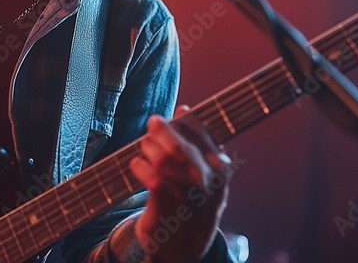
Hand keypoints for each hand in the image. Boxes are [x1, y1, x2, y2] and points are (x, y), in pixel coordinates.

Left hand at [129, 105, 230, 261]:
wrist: (186, 248)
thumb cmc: (193, 201)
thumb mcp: (204, 173)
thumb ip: (196, 141)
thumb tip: (184, 109)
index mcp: (220, 169)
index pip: (201, 132)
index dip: (184, 120)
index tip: (173, 115)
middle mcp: (207, 183)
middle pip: (178, 144)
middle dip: (162, 130)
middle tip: (153, 125)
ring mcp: (187, 196)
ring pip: (162, 157)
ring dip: (149, 147)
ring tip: (145, 148)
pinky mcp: (166, 206)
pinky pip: (150, 175)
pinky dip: (139, 166)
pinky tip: (138, 166)